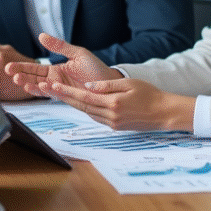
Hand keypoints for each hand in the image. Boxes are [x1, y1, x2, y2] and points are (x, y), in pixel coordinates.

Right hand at [5, 33, 115, 92]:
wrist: (111, 84)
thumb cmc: (96, 69)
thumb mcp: (78, 53)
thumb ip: (59, 46)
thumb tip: (41, 36)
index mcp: (55, 70)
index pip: (34, 68)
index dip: (21, 67)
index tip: (9, 66)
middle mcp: (55, 81)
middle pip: (33, 79)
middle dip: (20, 76)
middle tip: (10, 74)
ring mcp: (60, 90)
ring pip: (40, 88)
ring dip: (29, 84)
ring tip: (19, 81)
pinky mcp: (67, 97)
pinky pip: (53, 95)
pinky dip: (45, 91)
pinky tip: (40, 86)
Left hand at [28, 77, 194, 132]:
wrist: (164, 113)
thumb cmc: (149, 94)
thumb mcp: (128, 84)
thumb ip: (107, 86)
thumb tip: (87, 87)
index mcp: (112, 103)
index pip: (83, 97)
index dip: (66, 91)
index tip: (52, 85)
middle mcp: (110, 116)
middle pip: (81, 106)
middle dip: (63, 97)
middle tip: (46, 89)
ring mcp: (112, 123)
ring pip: (86, 112)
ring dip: (72, 104)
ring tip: (57, 94)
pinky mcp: (115, 127)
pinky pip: (95, 117)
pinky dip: (86, 109)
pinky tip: (78, 103)